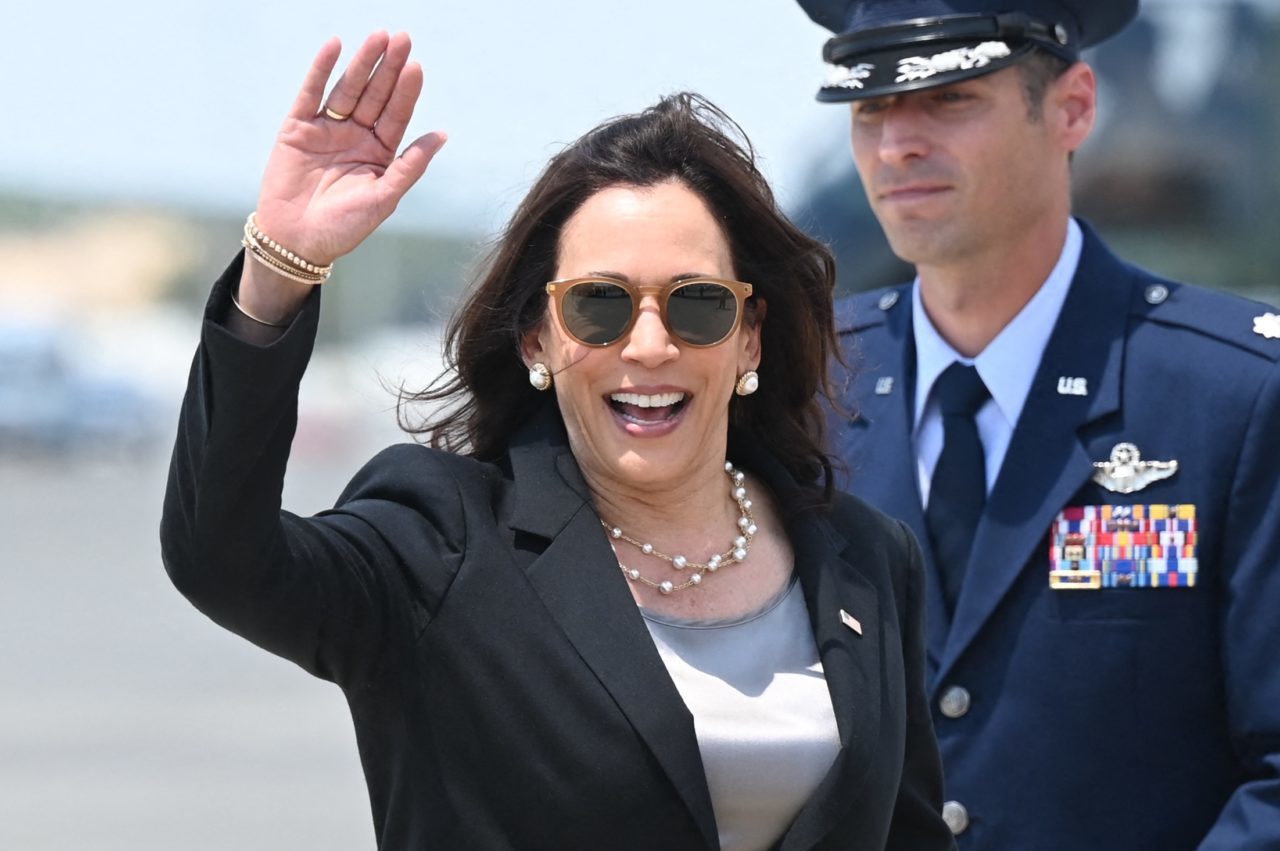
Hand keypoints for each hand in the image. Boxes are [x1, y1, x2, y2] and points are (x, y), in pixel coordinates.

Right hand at [254, 31, 446, 265]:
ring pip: (348, 89)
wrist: (297, 241)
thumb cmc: (344, 227)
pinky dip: (321, 69)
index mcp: (379, 153)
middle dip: (389, 67)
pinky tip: (335, 46)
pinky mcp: (298, 127)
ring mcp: (327, 129)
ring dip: (362, 63)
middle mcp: (355, 136)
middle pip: (376, 95)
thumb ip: (410, 165)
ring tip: (378, 37)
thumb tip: (442, 135)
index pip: (396, 115)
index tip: (417, 66)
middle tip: (402, 38)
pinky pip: (311, 93)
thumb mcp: (383, 197)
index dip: (406, 91)